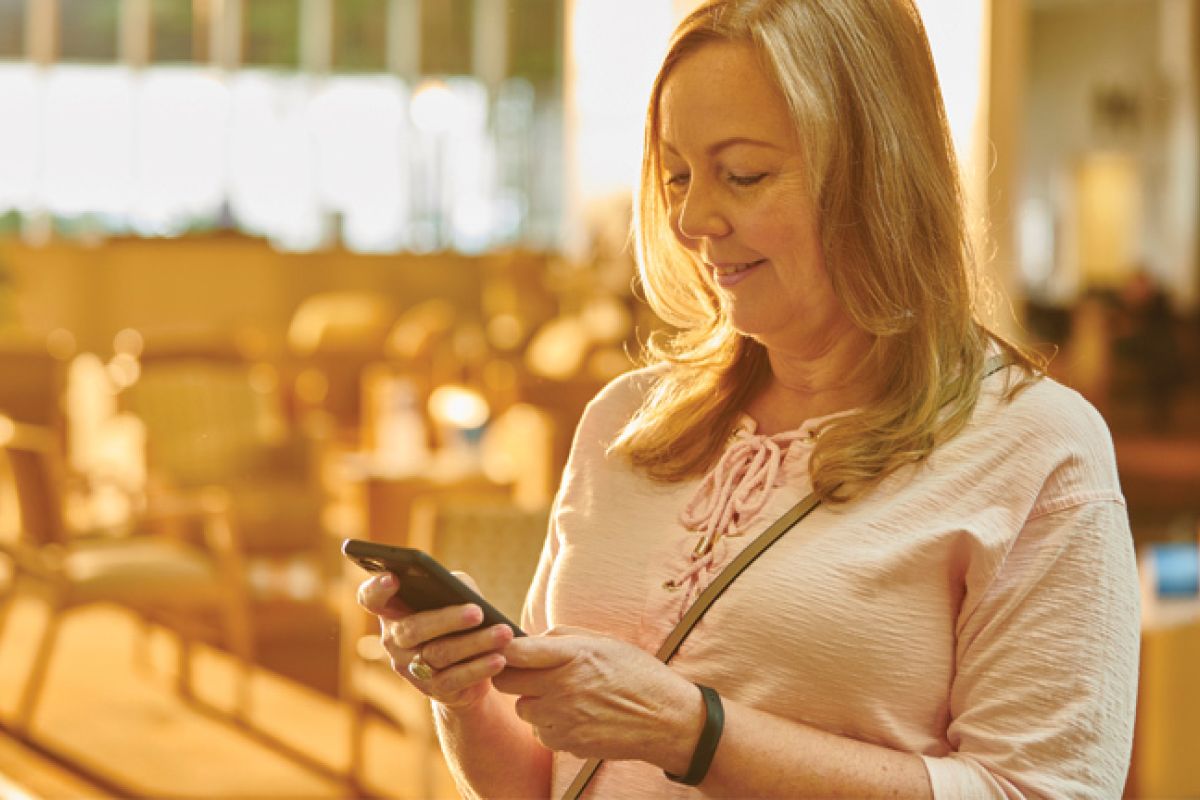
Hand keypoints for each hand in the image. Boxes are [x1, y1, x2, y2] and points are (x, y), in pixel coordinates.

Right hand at [356, 571, 514, 708]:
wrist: (466, 668)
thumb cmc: (458, 619)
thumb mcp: (455, 596)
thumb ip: (453, 586)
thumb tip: (460, 590)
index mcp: (392, 611)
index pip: (370, 598)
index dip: (376, 588)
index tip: (392, 577)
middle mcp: (394, 641)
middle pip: (413, 629)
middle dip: (448, 619)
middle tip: (477, 612)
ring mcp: (410, 668)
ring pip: (440, 654)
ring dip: (475, 643)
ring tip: (504, 633)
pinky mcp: (432, 690)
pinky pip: (455, 679)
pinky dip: (480, 668)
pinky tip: (500, 659)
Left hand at [492, 627, 703, 771]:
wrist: (665, 719)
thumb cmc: (636, 673)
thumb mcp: (603, 641)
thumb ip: (561, 638)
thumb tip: (527, 640)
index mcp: (573, 656)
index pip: (515, 651)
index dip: (501, 648)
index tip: (502, 646)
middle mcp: (564, 687)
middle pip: (506, 682)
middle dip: (510, 674)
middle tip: (524, 671)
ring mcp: (564, 719)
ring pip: (522, 709)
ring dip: (533, 702)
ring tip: (561, 695)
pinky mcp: (567, 743)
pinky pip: (540, 732)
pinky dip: (549, 725)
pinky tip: (574, 716)